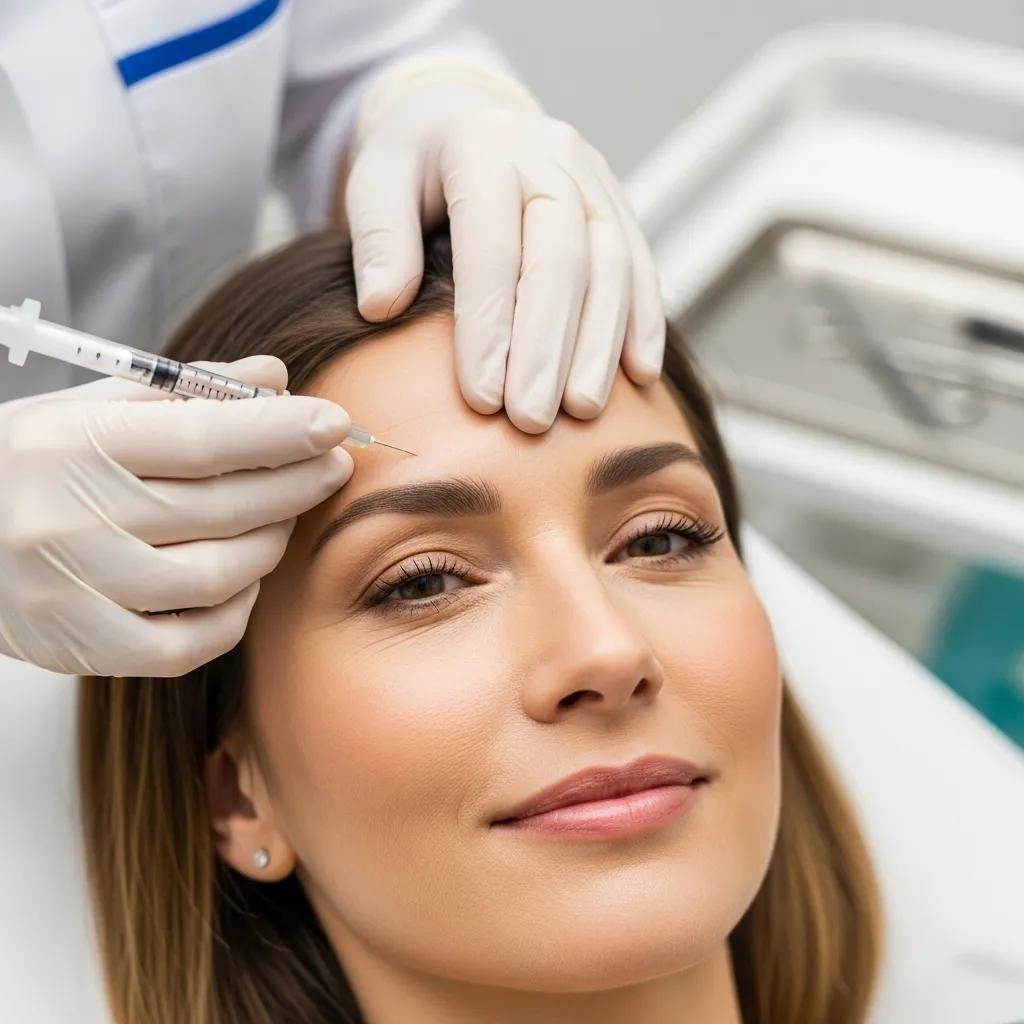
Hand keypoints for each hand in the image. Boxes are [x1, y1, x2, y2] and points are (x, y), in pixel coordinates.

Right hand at [0, 357, 352, 676]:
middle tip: (331, 467)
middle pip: (224, 509)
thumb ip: (186, 391)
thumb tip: (275, 378)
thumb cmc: (30, 463)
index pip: (206, 439)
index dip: (284, 432)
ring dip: (270, 544)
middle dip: (296, 485)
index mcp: (75, 444)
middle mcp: (71, 519)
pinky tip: (243, 580)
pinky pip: (188, 643)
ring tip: (283, 516)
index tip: (336, 422)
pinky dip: (233, 612)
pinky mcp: (79, 646)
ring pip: (218, 577)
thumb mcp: (91, 407)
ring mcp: (74, 591)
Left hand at [340, 64, 664, 432]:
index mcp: (481, 146)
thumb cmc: (411, 168)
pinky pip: (641, 263)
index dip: (489, 327)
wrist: (464, 118)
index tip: (482, 399)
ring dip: (600, 344)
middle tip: (533, 421)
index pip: (490, 247)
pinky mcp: (618, 203)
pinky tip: (639, 375)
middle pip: (561, 259)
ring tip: (584, 411)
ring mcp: (592, 177)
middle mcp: (548, 153)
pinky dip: (643, 321)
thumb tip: (381, 306)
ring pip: (612, 264)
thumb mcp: (373, 183)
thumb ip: (377, 239)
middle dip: (547, 348)